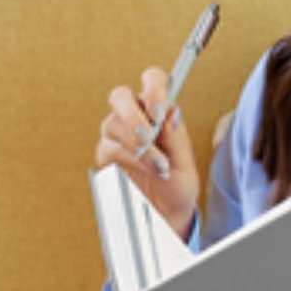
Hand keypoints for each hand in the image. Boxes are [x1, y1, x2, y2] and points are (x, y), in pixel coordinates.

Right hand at [95, 66, 200, 239]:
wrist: (166, 211)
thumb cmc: (178, 181)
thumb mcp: (185, 161)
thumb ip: (176, 137)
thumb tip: (171, 113)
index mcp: (157, 107)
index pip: (152, 79)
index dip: (153, 87)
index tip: (159, 109)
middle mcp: (133, 114)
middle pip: (120, 96)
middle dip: (133, 115)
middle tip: (148, 137)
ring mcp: (116, 133)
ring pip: (114, 124)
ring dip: (139, 147)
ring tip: (160, 167)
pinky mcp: (105, 154)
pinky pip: (109, 149)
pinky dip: (130, 160)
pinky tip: (146, 170)